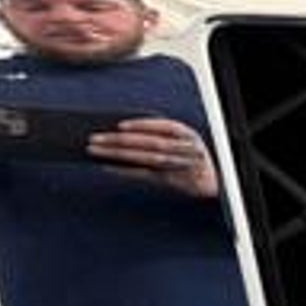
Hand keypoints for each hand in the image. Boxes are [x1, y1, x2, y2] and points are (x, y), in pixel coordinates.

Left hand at [87, 117, 218, 198]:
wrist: (211, 181)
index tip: (120, 125)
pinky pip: (142, 174)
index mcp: (188, 134)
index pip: (164, 126)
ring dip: (117, 154)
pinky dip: (124, 170)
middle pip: (148, 143)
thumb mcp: (182, 139)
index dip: (143, 125)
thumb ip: (161, 133)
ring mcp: (176, 165)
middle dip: (120, 140)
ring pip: (143, 158)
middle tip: (95, 138)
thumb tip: (123, 128)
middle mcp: (183, 149)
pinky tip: (107, 166)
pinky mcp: (167, 179)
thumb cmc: (190, 155)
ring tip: (95, 150)